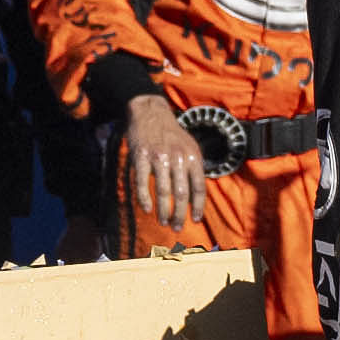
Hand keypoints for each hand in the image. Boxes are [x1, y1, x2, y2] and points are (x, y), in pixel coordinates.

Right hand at [117, 96, 216, 231]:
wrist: (151, 113)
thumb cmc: (172, 133)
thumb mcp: (190, 146)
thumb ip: (194, 167)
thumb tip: (197, 195)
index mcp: (192, 156)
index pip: (199, 187)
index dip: (198, 206)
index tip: (195, 220)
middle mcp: (177, 157)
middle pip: (181, 194)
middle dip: (179, 214)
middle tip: (176, 227)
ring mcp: (159, 157)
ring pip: (163, 191)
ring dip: (163, 211)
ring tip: (164, 222)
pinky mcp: (141, 157)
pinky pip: (143, 183)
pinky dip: (145, 199)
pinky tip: (147, 210)